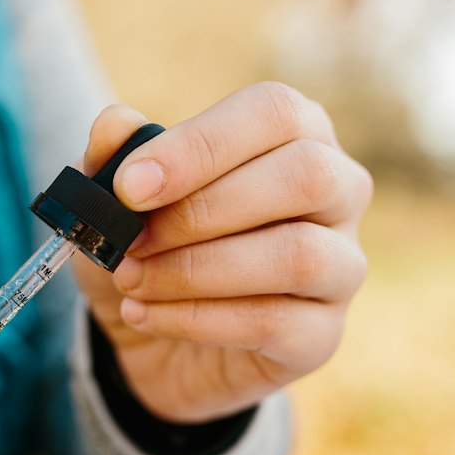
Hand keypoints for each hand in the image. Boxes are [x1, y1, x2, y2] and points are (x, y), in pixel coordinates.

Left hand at [73, 85, 371, 422]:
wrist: (151, 341)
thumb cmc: (150, 247)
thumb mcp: (117, 200)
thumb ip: (115, 156)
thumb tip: (114, 126)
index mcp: (294, 135)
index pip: (272, 113)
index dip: (199, 145)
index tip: (128, 185)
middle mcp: (337, 192)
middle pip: (305, 177)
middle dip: (201, 211)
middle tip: (131, 241)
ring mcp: (341, 266)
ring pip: (298, 255)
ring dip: (195, 270)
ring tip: (131, 280)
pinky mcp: (322, 335)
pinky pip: (274, 323)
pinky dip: (194, 319)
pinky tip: (143, 315)